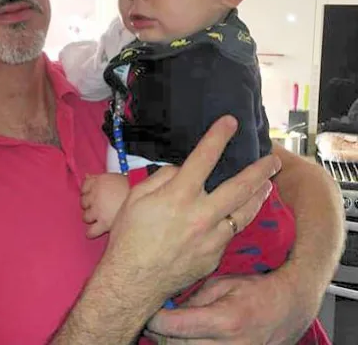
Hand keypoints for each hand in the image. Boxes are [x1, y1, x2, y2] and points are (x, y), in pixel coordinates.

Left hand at [81, 174, 129, 237]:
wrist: (146, 199)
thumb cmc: (134, 187)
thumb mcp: (116, 177)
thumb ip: (100, 177)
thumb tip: (87, 176)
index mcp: (99, 181)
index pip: (84, 185)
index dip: (86, 191)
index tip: (89, 193)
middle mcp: (96, 195)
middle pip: (83, 201)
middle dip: (88, 205)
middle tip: (95, 206)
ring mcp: (98, 210)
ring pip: (86, 216)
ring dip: (89, 218)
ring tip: (96, 219)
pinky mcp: (103, 223)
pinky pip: (91, 230)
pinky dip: (91, 232)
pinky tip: (92, 233)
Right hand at [102, 117, 277, 316]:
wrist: (132, 281)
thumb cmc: (129, 236)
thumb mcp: (136, 198)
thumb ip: (162, 179)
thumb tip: (183, 170)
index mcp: (179, 196)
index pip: (204, 158)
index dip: (218, 136)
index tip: (231, 122)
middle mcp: (201, 215)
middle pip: (240, 187)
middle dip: (260, 170)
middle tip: (274, 160)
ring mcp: (212, 238)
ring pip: (245, 213)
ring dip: (259, 196)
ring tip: (267, 185)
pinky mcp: (214, 257)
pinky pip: (230, 234)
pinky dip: (235, 221)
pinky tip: (237, 216)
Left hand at [145, 270, 314, 343]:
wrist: (289, 308)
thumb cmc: (255, 290)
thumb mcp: (221, 284)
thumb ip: (193, 299)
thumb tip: (167, 310)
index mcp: (225, 320)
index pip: (176, 327)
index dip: (155, 320)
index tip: (147, 311)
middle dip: (159, 334)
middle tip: (152, 320)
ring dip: (172, 343)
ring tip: (166, 329)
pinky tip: (184, 338)